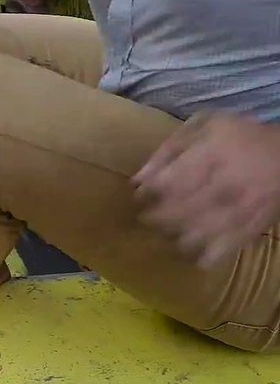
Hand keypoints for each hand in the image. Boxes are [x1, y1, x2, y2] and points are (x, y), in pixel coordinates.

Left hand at [134, 113, 279, 267]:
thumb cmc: (240, 138)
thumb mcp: (203, 126)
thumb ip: (168, 149)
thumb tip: (137, 180)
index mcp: (206, 160)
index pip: (161, 187)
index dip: (143, 195)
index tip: (138, 196)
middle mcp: (219, 190)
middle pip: (171, 216)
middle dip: (151, 218)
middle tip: (147, 216)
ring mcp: (234, 215)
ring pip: (189, 240)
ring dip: (170, 238)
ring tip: (167, 230)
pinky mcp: (246, 234)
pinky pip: (214, 256)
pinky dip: (196, 257)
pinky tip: (190, 248)